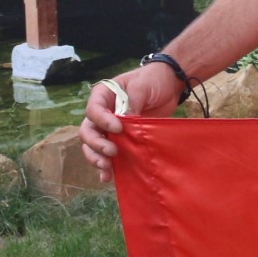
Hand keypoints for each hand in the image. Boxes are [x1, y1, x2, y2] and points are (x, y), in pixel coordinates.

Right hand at [79, 62, 184, 182]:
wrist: (169, 85)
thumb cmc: (152, 80)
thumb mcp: (142, 87)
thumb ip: (131, 104)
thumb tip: (123, 123)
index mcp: (103, 95)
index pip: (93, 110)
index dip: (102, 121)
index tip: (118, 128)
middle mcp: (101, 113)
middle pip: (88, 131)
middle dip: (96, 144)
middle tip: (112, 152)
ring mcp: (109, 127)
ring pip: (93, 145)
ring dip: (97, 158)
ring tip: (107, 168)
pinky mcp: (121, 139)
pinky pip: (108, 154)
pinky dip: (107, 166)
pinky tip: (109, 176)